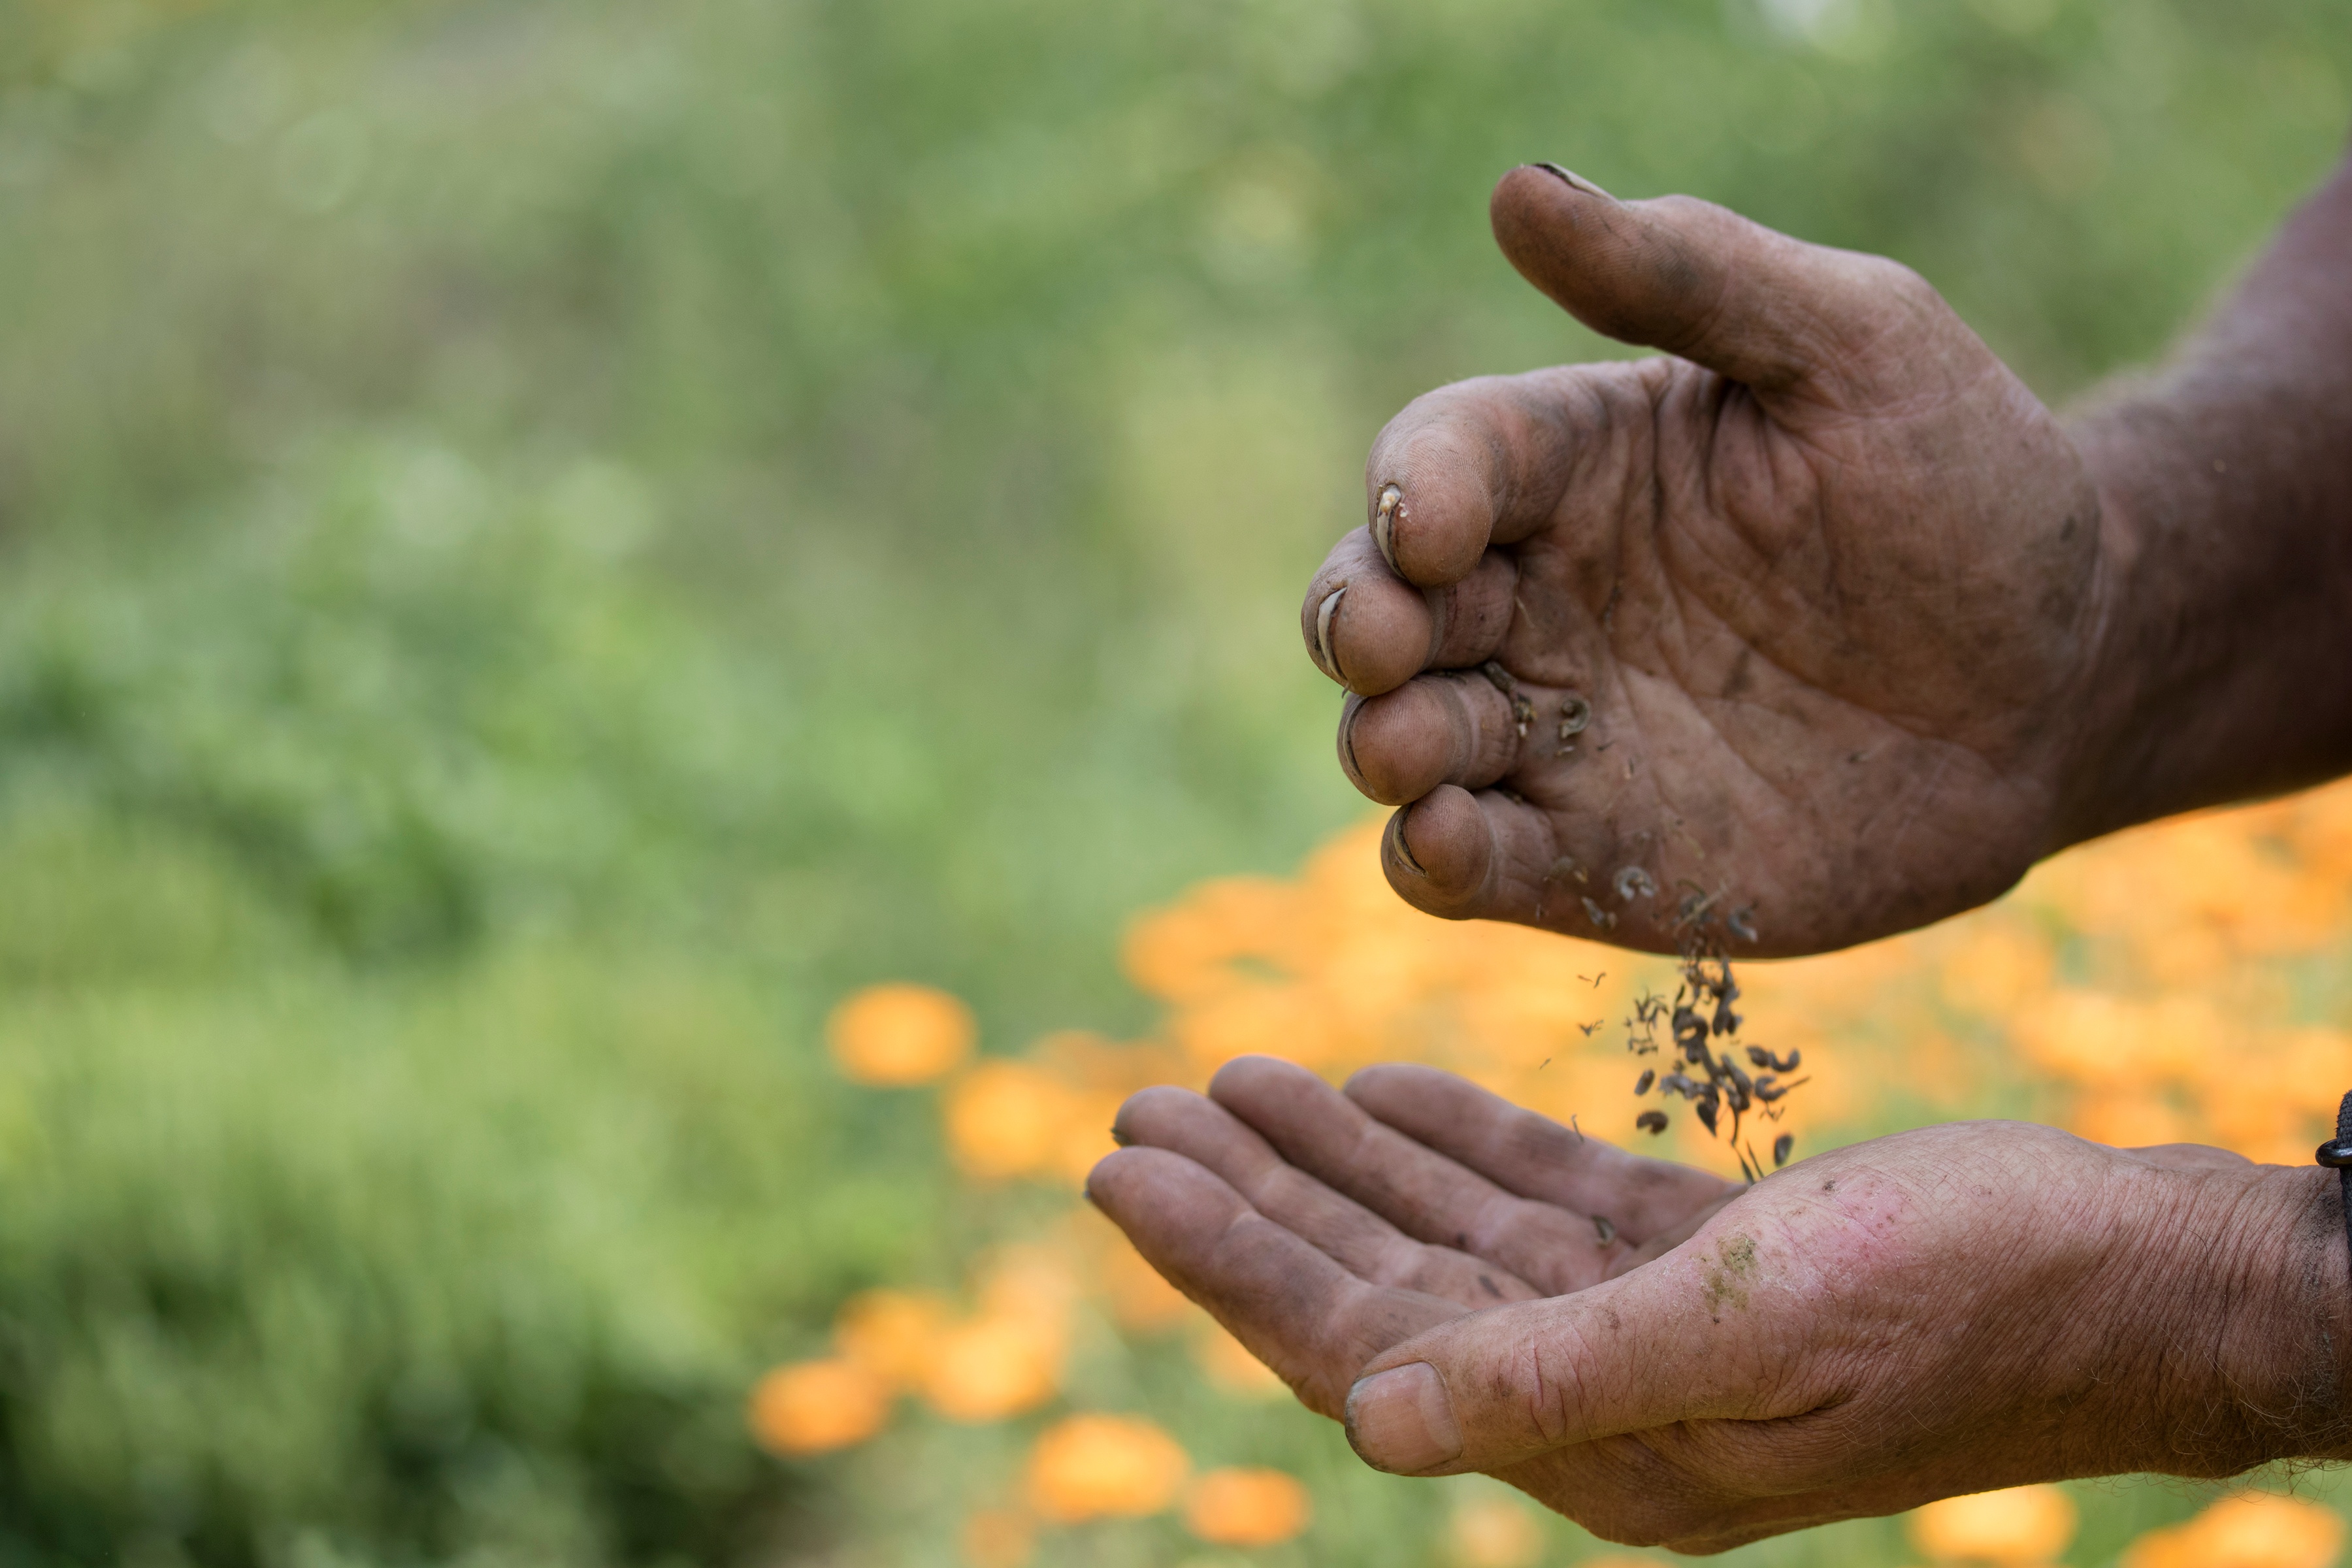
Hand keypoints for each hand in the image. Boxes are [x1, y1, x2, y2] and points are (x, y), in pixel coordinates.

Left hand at [1090, 1058, 2350, 1551]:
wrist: (2132, 1273)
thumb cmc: (1957, 1298)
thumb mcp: (1744, 1331)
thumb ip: (1549, 1377)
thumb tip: (1360, 1422)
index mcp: (1595, 1439)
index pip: (1357, 1345)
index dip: (1229, 1258)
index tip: (1122, 1172)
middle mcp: (1601, 1394)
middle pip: (1379, 1286)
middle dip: (1256, 1198)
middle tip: (1139, 1105)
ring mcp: (1648, 1326)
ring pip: (1448, 1234)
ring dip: (1340, 1160)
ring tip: (1233, 1078)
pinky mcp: (1698, 1262)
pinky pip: (1540, 1199)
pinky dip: (1460, 1145)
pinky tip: (1383, 1092)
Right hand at [1303, 164, 2111, 955]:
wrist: (2064, 679)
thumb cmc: (1964, 486)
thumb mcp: (1856, 343)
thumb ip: (1690, 275)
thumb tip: (1518, 188)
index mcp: (1576, 465)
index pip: (1443, 460)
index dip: (1417, 490)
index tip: (1438, 524)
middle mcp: (1539, 598)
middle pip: (1381, 603)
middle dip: (1356, 620)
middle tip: (1387, 642)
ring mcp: (1560, 734)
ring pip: (1405, 739)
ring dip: (1386, 743)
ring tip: (1416, 751)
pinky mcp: (1595, 855)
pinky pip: (1472, 865)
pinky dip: (1433, 861)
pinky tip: (1452, 847)